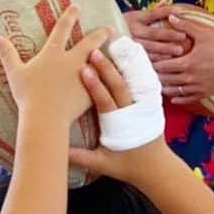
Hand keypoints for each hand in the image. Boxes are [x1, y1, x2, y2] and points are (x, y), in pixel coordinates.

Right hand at [0, 5, 109, 124]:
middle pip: (90, 43)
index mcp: (53, 54)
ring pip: (100, 62)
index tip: (77, 6)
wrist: (46, 118)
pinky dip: (108, 79)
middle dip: (100, 34)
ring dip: (107, 56)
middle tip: (109, 29)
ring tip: (114, 53)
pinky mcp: (91, 92)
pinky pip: (102, 83)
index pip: (62, 29)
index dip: (70, 16)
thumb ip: (7, 54)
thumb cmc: (28, 96)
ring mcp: (84, 76)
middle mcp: (71, 61)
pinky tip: (114, 79)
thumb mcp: (15, 73)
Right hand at [69, 48, 172, 183]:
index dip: (94, 85)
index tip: (84, 70)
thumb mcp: (102, 164)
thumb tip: (56, 151)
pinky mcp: (150, 103)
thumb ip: (80, 157)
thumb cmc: (128, 165)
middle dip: (106, 67)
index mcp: (120, 125)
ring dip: (122, 63)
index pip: (105, 101)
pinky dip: (136, 67)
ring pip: (133, 80)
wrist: (157, 168)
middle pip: (119, 85)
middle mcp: (133, 111)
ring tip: (113, 46)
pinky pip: (143, 82)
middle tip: (94, 51)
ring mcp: (144, 106)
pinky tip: (129, 53)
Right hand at [124, 7, 189, 60]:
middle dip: (169, 35)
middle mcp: (133, 30)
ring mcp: (130, 44)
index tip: (179, 11)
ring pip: (150, 48)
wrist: (102, 37)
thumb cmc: (122, 26)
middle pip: (153, 33)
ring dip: (165, 50)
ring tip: (178, 51)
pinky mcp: (128, 56)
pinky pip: (143, 59)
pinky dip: (155, 61)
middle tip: (183, 36)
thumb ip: (151, 11)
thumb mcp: (133, 16)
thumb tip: (165, 2)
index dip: (166, 11)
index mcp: (135, 18)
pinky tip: (166, 63)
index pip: (153, 14)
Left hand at [154, 14, 213, 105]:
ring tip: (155, 83)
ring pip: (173, 91)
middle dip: (155, 75)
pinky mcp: (204, 94)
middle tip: (146, 73)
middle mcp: (190, 78)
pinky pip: (186, 99)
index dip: (153, 63)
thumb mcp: (204, 34)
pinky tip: (172, 96)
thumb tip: (170, 16)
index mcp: (188, 63)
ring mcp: (197, 88)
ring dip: (163, 87)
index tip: (146, 60)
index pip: (162, 66)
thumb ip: (185, 25)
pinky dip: (177, 98)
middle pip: (165, 79)